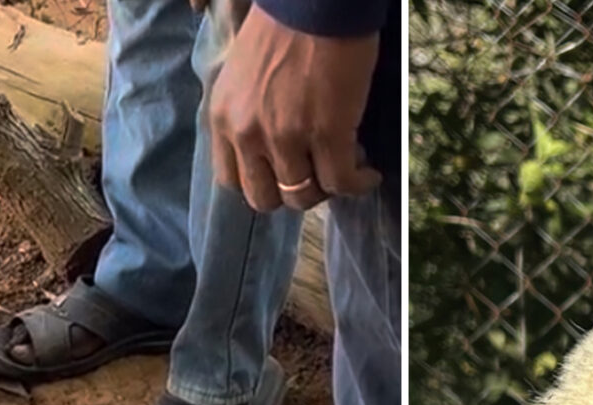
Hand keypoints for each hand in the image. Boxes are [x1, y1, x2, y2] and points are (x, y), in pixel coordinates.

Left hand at [208, 5, 382, 211]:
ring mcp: (286, 138)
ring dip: (327, 187)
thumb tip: (268, 144)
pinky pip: (342, 183)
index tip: (284, 172)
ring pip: (303, 196)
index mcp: (223, 117)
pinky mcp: (327, 135)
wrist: (315, 0)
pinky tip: (369, 174)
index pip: (232, 181)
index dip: (262, 182)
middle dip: (292, 191)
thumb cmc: (282, 26)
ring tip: (347, 166)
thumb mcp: (242, 75)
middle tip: (316, 173)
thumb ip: (245, 112)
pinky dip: (359, 184)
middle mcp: (247, 133)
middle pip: (265, 198)